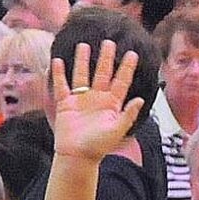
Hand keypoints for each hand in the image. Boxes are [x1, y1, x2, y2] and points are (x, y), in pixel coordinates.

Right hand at [49, 40, 145, 162]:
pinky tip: (58, 61)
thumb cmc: (98, 146)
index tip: (132, 54)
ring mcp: (81, 100)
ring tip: (84, 45)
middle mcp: (97, 98)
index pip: (121, 81)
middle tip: (109, 42)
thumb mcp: (118, 130)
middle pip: (102, 73)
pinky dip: (59, 74)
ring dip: (83, 61)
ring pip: (82, 75)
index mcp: (112, 104)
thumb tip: (140, 99)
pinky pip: (62, 85)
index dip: (127, 68)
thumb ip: (128, 115)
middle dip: (106, 58)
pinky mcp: (65, 104)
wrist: (77, 157)